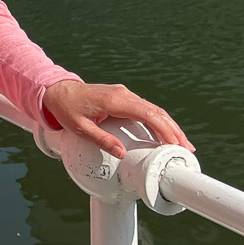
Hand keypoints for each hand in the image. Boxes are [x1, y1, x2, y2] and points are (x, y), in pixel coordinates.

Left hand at [42, 79, 193, 159]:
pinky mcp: (122, 97)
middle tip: (186, 149)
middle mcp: (123, 94)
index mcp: (114, 100)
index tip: (175, 144)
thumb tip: (122, 153)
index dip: (164, 129)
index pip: (148, 114)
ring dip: (168, 125)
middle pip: (156, 111)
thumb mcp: (80, 128)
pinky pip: (145, 108)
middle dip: (173, 130)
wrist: (57, 90)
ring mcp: (124, 94)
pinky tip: (164, 133)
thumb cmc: (66, 108)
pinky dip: (158, 120)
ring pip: (153, 109)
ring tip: (181, 144)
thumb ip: (101, 140)